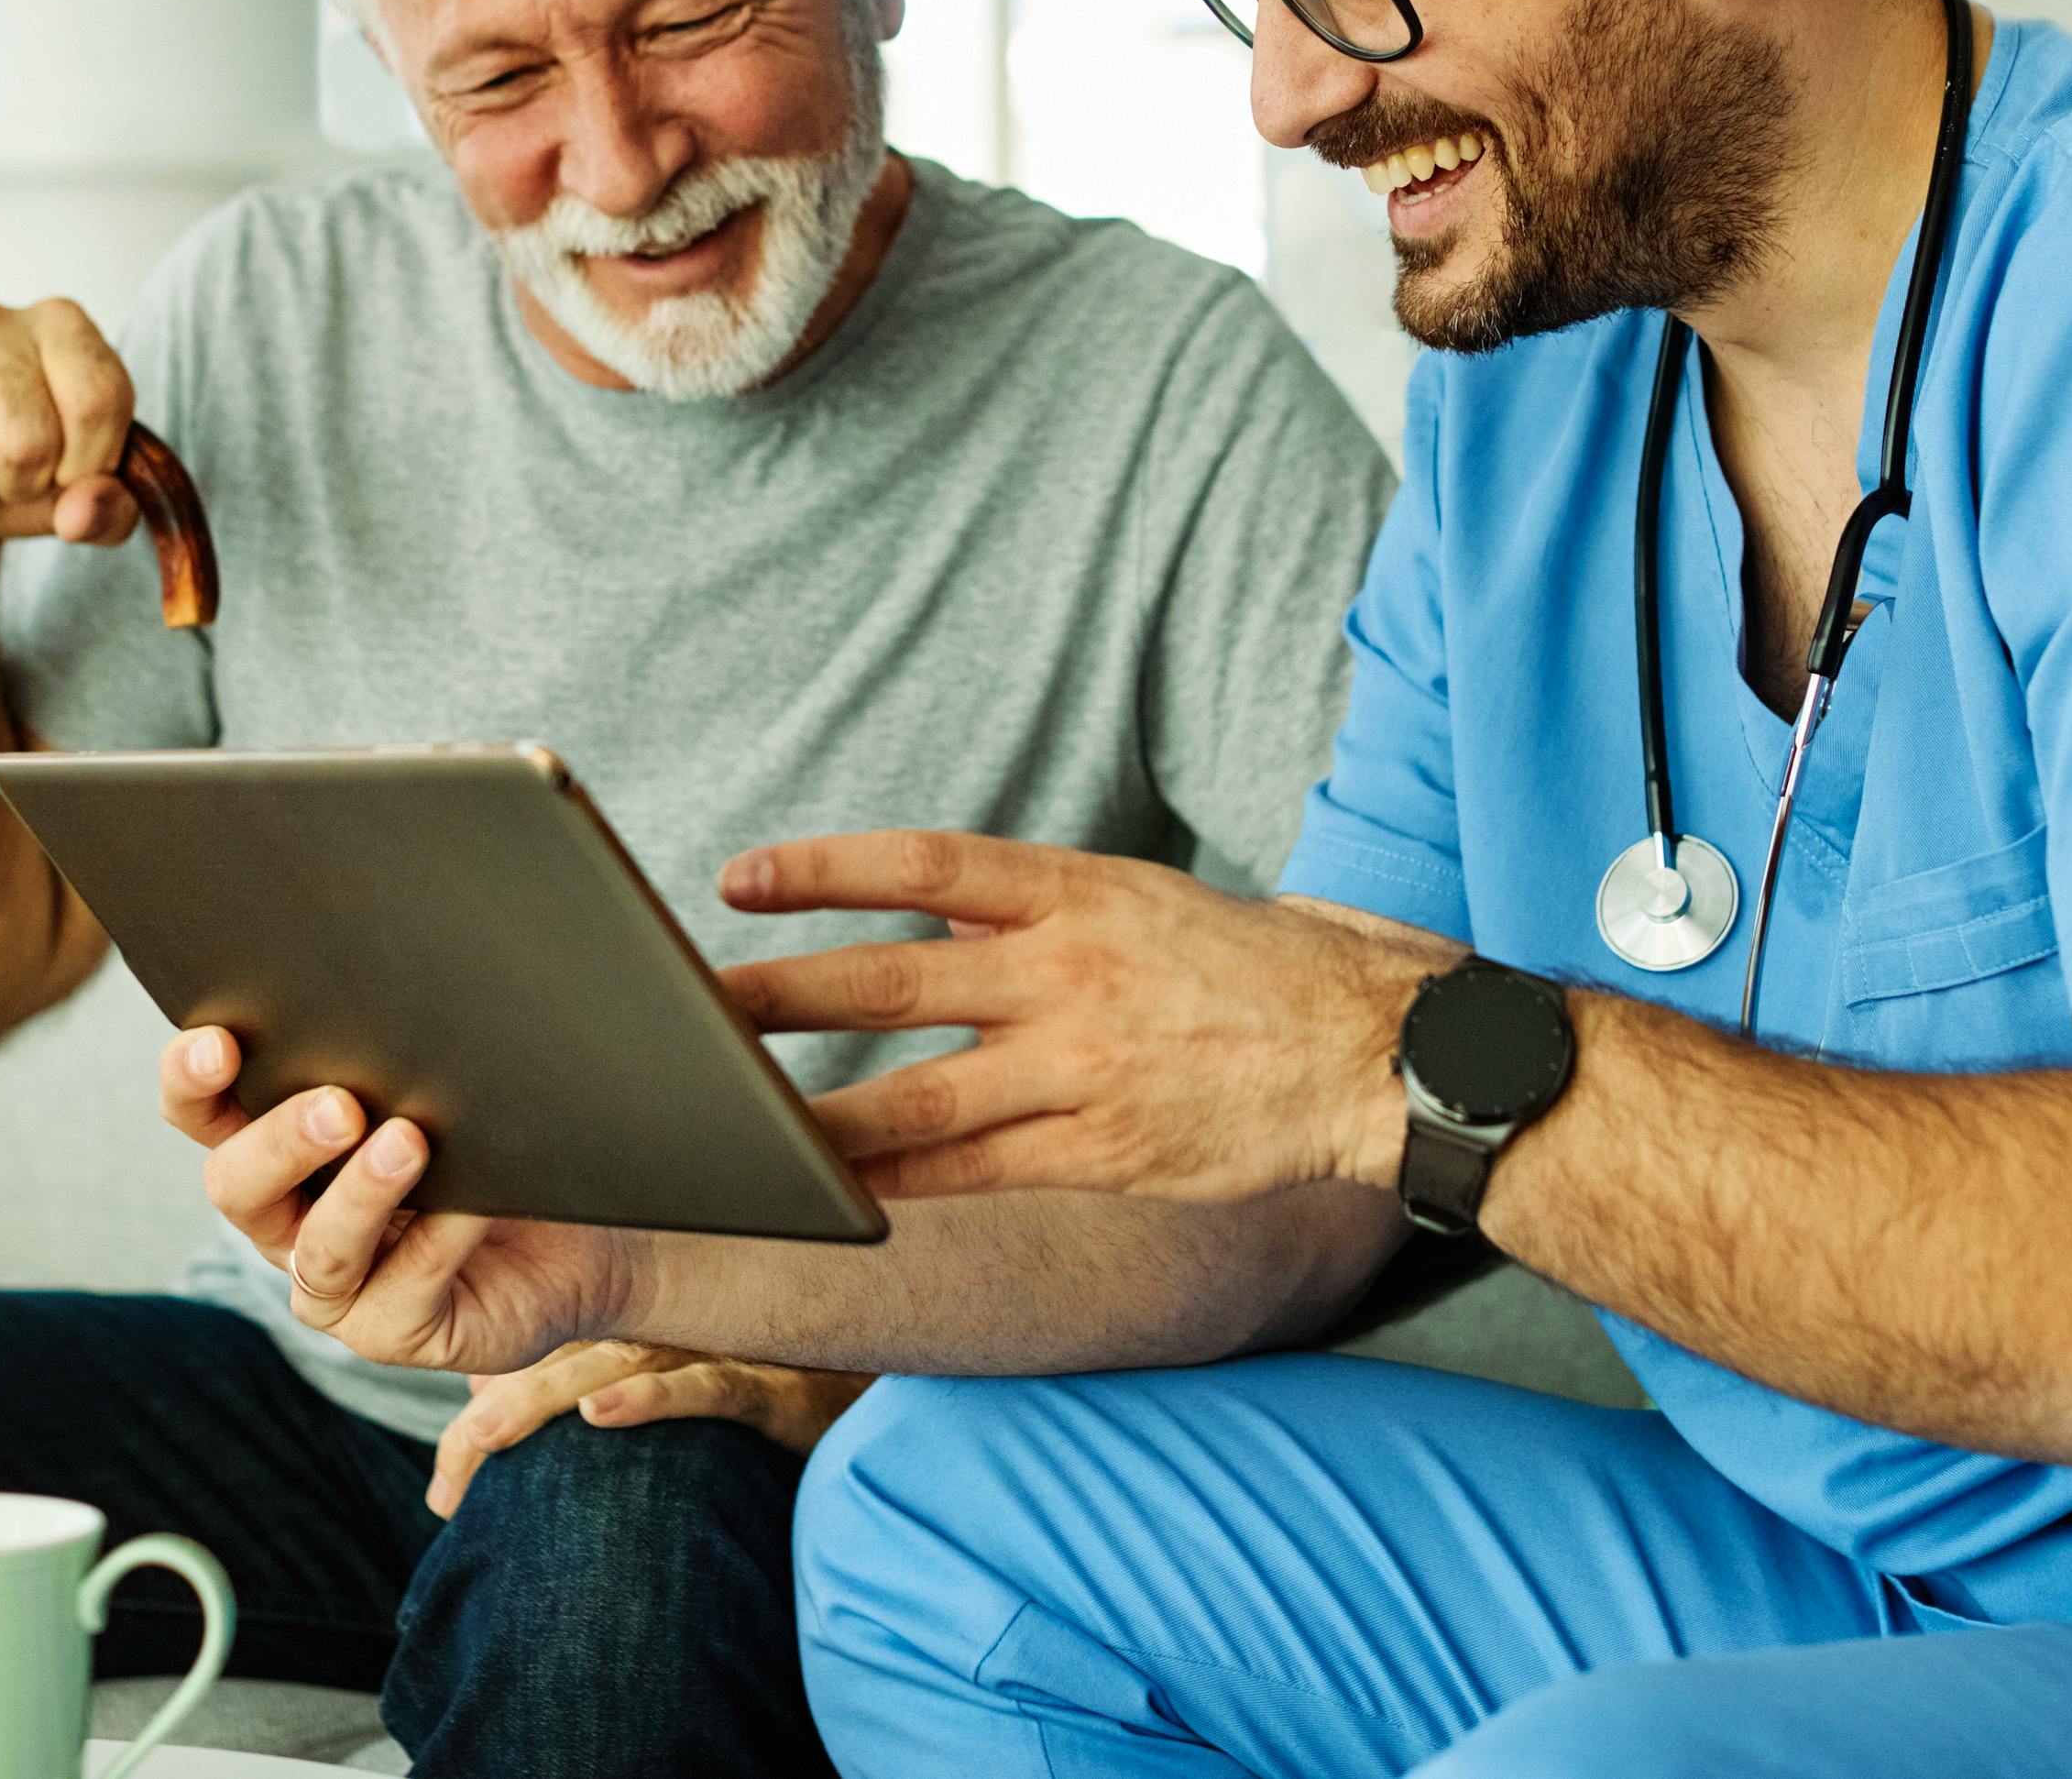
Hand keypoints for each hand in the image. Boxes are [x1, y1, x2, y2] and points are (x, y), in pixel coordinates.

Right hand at [0, 296, 142, 541]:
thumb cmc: (24, 473)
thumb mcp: (87, 495)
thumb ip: (111, 509)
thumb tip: (83, 513)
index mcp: (60, 323)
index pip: (98, 401)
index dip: (88, 465)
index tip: (69, 474)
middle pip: (29, 439)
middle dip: (23, 486)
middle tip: (8, 480)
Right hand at [161, 1027, 634, 1376]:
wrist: (584, 1240)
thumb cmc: (502, 1146)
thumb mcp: (446, 1087)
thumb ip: (406, 1050)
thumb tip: (406, 973)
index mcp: (282, 1148)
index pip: (204, 1114)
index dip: (192, 1082)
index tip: (216, 1043)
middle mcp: (292, 1219)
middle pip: (237, 1186)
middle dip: (281, 1141)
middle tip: (340, 1104)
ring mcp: (341, 1285)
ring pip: (319, 1251)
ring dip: (359, 1195)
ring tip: (409, 1142)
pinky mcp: (394, 1331)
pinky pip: (403, 1291)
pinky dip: (439, 1241)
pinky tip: (475, 1204)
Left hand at [427, 1344, 874, 1516]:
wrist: (872, 1384)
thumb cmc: (764, 1380)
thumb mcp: (670, 1387)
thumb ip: (580, 1377)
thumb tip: (486, 1397)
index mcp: (634, 1332)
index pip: (538, 1365)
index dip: (481, 1420)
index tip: (446, 1494)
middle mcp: (665, 1333)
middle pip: (557, 1366)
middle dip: (494, 1426)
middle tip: (447, 1490)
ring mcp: (716, 1352)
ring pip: (614, 1366)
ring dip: (545, 1399)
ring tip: (482, 1436)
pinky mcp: (767, 1385)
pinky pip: (704, 1387)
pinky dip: (651, 1395)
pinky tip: (601, 1411)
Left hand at [715, 834, 1451, 1201]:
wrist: (1383, 1052)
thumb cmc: (1270, 971)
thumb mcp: (1154, 904)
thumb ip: (1045, 915)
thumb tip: (941, 923)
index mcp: (1085, 893)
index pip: (926, 866)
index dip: (826, 871)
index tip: (741, 878)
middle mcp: (1072, 975)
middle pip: (890, 987)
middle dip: (779, 1003)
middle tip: (688, 1016)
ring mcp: (1085, 1072)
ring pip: (917, 1103)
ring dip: (814, 1119)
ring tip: (733, 1132)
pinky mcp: (1107, 1158)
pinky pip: (980, 1182)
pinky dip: (902, 1195)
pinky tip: (839, 1204)